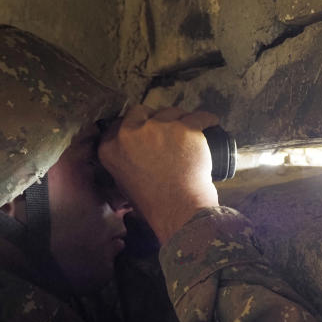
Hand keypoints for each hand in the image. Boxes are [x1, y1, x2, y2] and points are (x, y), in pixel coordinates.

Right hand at [98, 105, 219, 243]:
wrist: (179, 210)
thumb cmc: (154, 204)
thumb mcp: (124, 185)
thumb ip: (123, 165)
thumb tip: (130, 155)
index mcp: (110, 148)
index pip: (119, 124)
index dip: (134, 125)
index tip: (144, 129)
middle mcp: (130, 133)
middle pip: (141, 111)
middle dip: (153, 117)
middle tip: (166, 129)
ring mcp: (158, 128)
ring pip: (170, 112)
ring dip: (179, 119)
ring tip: (189, 135)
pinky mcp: (184, 128)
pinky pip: (198, 116)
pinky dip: (206, 120)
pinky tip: (210, 124)